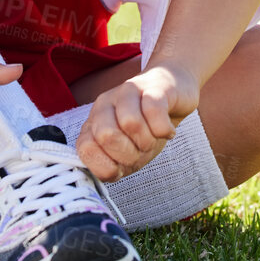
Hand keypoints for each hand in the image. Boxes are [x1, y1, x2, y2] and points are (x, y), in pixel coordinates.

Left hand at [77, 63, 199, 181]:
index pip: (85, 149)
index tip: (124, 163)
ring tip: (155, 137)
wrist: (173, 88)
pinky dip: (164, 129)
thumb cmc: (148, 124)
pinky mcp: (154, 86)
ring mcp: (128, 91)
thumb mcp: (127, 148)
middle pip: (107, 136)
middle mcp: (106, 103)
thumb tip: (108, 174)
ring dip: (148, 140)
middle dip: (130, 154)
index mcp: (94, 122)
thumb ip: (111, 162)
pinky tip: (167, 131)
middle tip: (142, 150)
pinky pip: (154, 110)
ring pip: (131, 123)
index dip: (108, 165)